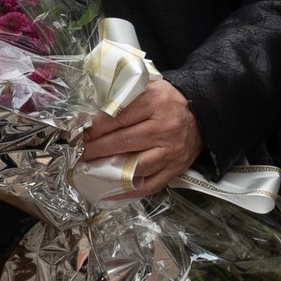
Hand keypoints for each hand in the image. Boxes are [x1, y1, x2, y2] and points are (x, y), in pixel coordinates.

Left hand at [77, 79, 201, 198]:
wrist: (202, 116)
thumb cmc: (168, 101)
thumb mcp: (148, 88)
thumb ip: (124, 98)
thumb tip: (93, 114)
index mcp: (155, 103)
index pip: (119, 116)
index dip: (96, 127)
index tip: (81, 132)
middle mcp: (163, 128)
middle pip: (124, 141)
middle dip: (96, 148)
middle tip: (78, 153)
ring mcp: (169, 151)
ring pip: (135, 165)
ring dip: (109, 170)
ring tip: (89, 170)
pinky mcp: (174, 169)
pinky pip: (150, 184)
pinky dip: (129, 191)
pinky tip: (111, 192)